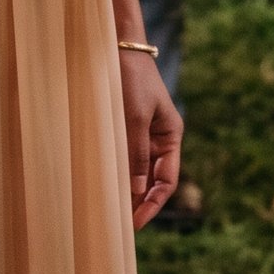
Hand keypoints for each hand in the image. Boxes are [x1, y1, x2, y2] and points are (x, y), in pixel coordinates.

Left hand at [119, 47, 183, 228]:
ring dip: (125, 189)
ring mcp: (142, 133)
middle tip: (117, 225)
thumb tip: (135, 190)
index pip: (166, 181)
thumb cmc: (131, 80)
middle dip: (137, 202)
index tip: (135, 224)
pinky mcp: (125, 127)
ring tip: (108, 210)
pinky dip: (116, 172)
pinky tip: (102, 184)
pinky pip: (124, 157)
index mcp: (170, 135)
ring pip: (136, 171)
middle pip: (152, 180)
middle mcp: (159, 138)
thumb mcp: (135, 117)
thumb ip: (136, 153)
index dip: (152, 205)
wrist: (119, 48)